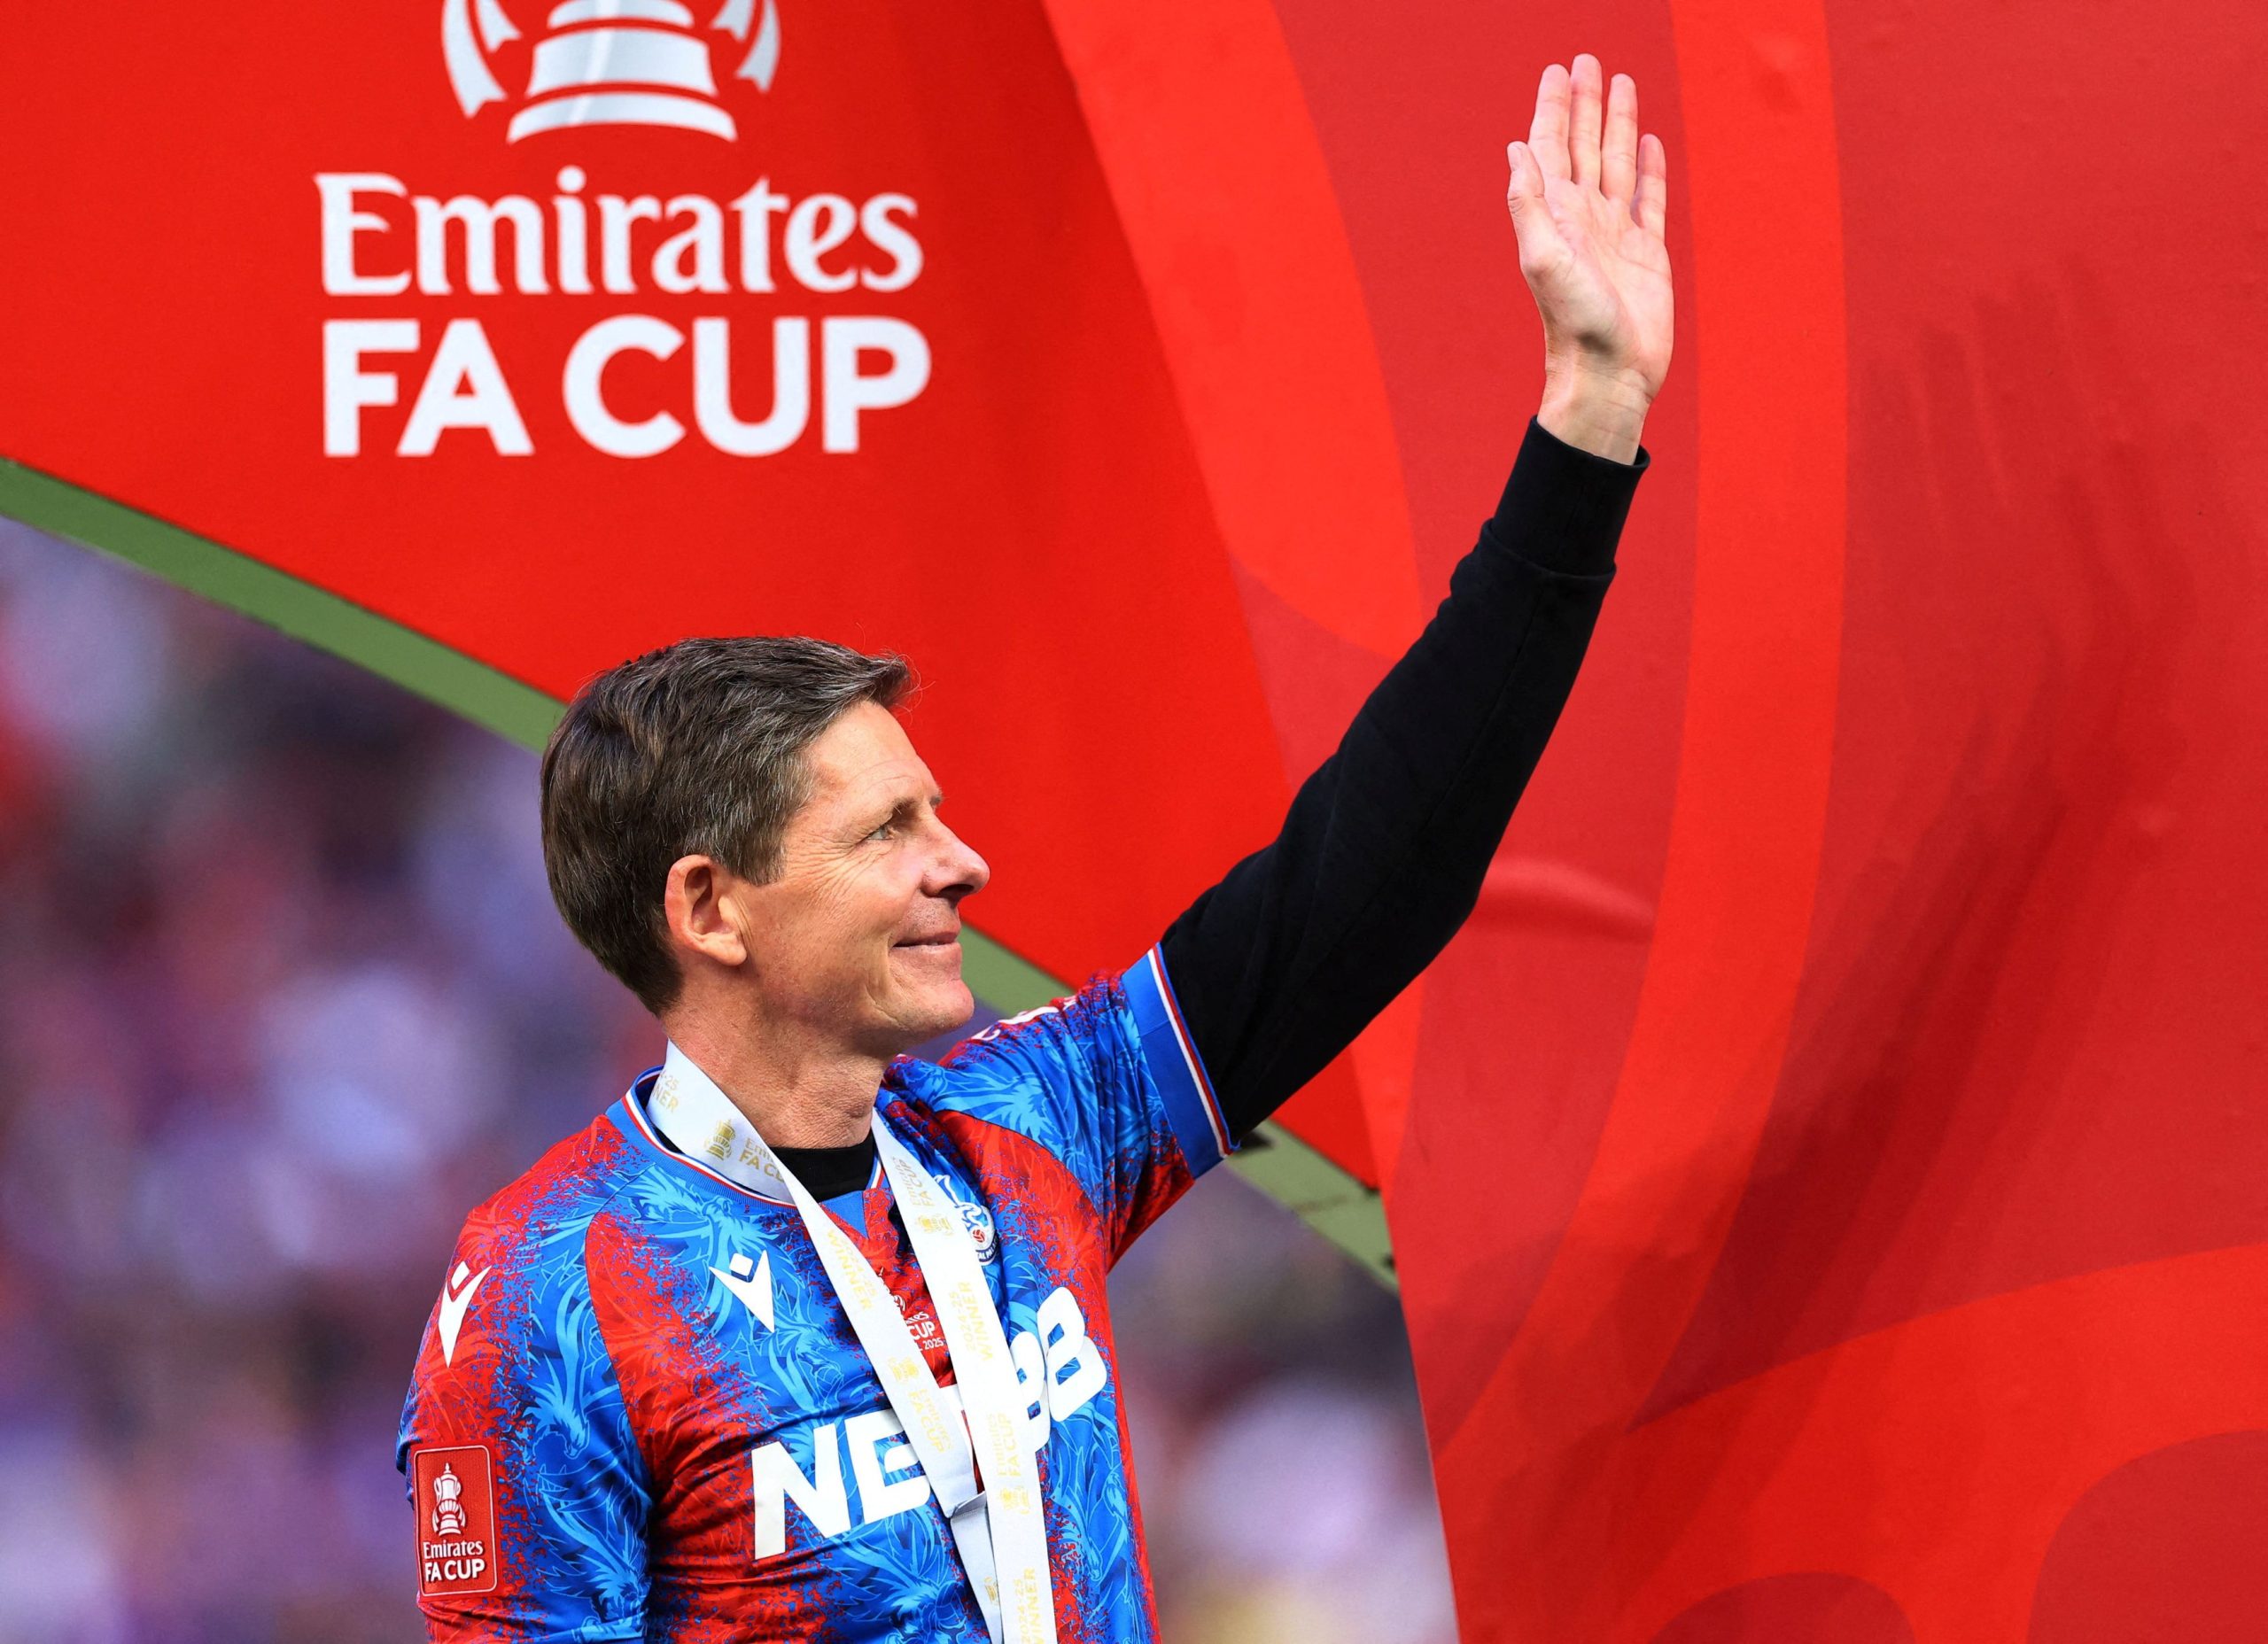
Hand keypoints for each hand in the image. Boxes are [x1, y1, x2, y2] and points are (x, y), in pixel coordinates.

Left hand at [1507, 55, 1673, 459]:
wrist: (1608, 372)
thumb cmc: (1572, 322)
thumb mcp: (1542, 258)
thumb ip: (1529, 203)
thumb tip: (1515, 148)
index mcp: (1556, 214)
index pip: (1551, 146)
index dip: (1553, 108)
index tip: (1556, 70)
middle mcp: (1583, 217)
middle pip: (1585, 144)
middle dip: (1584, 103)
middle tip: (1586, 60)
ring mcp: (1616, 232)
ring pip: (1617, 162)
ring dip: (1617, 123)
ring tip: (1619, 83)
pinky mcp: (1647, 251)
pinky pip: (1648, 198)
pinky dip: (1649, 169)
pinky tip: (1647, 142)